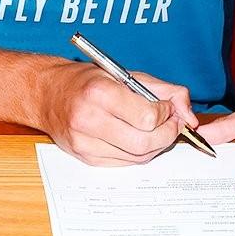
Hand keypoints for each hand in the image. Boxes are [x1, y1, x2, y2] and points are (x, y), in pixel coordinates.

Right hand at [34, 59, 197, 165]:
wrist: (46, 94)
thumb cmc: (85, 80)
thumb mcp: (123, 72)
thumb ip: (161, 89)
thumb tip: (188, 113)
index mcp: (99, 92)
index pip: (148, 116)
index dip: (167, 114)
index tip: (167, 108)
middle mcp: (89, 119)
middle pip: (145, 143)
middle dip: (167, 135)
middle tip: (171, 123)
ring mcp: (85, 143)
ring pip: (137, 157)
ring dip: (155, 145)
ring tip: (154, 129)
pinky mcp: (85, 158)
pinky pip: (124, 163)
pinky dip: (137, 153)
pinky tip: (135, 137)